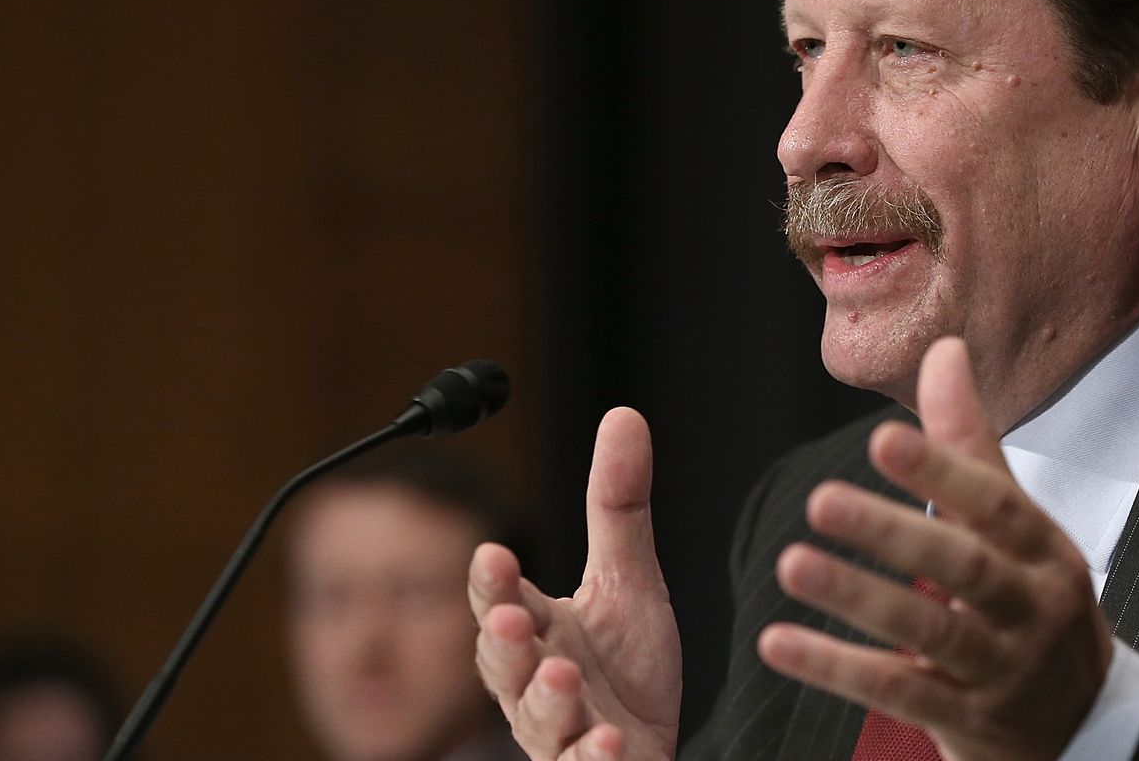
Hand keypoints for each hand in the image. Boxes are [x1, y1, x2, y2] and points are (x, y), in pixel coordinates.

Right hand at [470, 407, 681, 760]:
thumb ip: (617, 507)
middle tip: (515, 619)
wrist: (645, 750)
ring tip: (563, 676)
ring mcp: (560, 735)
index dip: (494, 584)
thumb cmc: (626, 668)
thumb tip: (623, 413)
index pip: (503, 602)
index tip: (493, 554)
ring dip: (545, 700)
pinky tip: (608, 744)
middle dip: (505, 642)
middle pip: (504, 665)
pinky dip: (592, 760)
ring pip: (538, 722)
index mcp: (538, 631)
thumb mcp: (629, 581)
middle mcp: (536, 684)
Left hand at [757, 337, 1113, 760]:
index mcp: (1044, 551)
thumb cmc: (1037, 608)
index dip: (941, 471)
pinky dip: (836, 667)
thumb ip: (971, 445)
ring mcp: (1000, 669)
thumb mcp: (1021, 529)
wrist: (1084, 728)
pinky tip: (782, 643)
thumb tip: (944, 352)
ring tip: (794, 564)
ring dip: (857, 597)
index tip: (884, 438)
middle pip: (964, 566)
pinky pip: (896, 690)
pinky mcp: (967, 720)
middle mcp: (1029, 607)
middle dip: (894, 532)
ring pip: (928, 629)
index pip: (996, 503)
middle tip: (823, 502)